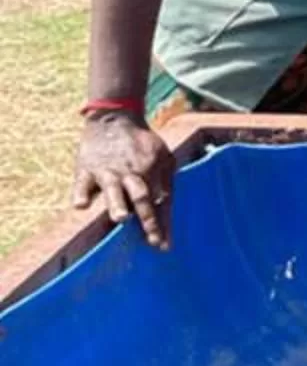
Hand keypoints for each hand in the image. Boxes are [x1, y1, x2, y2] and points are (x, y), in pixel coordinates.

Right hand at [72, 113, 172, 248]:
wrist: (114, 118)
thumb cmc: (141, 143)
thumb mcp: (163, 156)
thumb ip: (165, 181)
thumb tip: (165, 206)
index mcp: (151, 171)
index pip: (160, 201)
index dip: (163, 223)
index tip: (165, 246)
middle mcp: (130, 174)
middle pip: (141, 198)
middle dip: (148, 220)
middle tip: (153, 240)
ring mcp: (107, 172)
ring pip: (113, 190)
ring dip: (117, 204)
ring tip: (121, 217)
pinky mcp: (86, 169)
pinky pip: (82, 184)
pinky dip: (81, 194)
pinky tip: (81, 205)